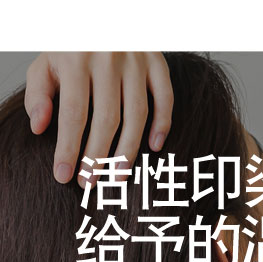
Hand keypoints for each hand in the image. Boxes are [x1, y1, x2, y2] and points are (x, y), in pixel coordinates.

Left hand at [24, 51, 172, 184]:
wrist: (101, 13)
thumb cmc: (71, 46)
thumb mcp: (46, 61)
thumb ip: (38, 93)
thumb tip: (39, 128)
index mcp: (76, 57)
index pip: (73, 112)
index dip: (68, 148)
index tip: (64, 176)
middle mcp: (108, 57)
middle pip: (106, 118)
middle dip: (97, 156)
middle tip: (89, 183)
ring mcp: (135, 59)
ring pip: (137, 114)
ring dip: (128, 151)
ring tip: (117, 177)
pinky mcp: (156, 61)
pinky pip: (165, 97)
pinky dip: (163, 123)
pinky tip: (154, 147)